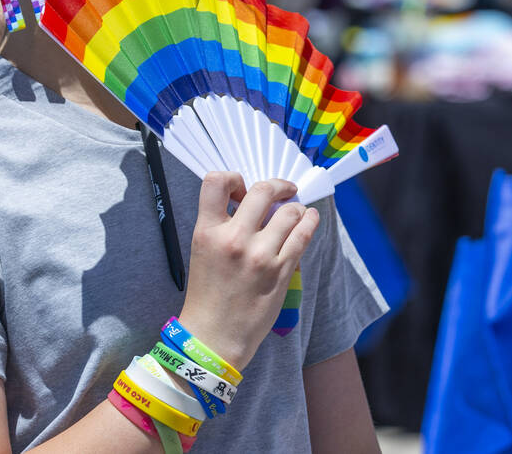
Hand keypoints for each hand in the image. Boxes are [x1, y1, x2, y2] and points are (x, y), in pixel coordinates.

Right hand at [178, 173, 319, 370]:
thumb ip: (220, 224)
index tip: (242, 188)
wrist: (214, 334)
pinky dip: (309, 222)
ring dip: (295, 207)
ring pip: (289, 212)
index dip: (233, 177)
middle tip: (283, 189)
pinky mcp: (281, 271)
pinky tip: (309, 218)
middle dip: (277, 185)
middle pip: (261, 191)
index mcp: (206, 231)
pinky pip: (302, 235)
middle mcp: (233, 238)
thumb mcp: (202, 250)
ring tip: (296, 210)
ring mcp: (260, 255)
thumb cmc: (207, 293)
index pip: (216, 182)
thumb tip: (247, 202)